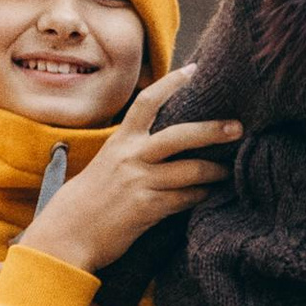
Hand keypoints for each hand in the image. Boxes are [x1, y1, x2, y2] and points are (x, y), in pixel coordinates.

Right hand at [12, 67, 239, 273]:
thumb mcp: (105, 166)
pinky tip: (209, 195)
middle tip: (238, 127)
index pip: (147, 102)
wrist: (66, 235)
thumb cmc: (87, 202)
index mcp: (120, 142)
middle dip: (212, 131)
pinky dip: (200, 196)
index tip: (193, 70)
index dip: (171, 84)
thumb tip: (161, 146)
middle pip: (180, 136)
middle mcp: (131, 157)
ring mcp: (140, 182)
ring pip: (190, 170)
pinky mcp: (147, 208)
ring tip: (229, 170)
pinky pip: (185, 198)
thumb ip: (131, 153)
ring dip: (215, 170)